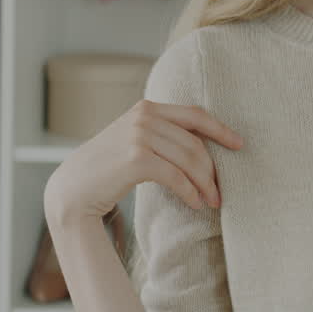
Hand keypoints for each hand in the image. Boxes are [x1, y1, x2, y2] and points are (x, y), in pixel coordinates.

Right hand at [44, 99, 244, 227]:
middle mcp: (144, 116)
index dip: (220, 129)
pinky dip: (190, 192)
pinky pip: (176, 176)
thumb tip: (202, 145)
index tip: (239, 144)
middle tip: (221, 192)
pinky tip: (195, 204)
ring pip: (188, 160)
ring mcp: (139, 135)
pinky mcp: (136, 158)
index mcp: (146, 107)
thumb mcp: (134, 140)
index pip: (194, 114)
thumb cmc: (107, 168)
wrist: (72, 189)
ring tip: (212, 201)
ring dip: (205, 184)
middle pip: (194, 142)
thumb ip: (161, 133)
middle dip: (212, 169)